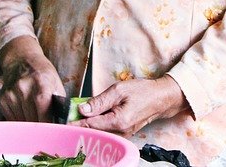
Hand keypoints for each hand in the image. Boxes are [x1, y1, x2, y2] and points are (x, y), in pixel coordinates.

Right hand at [0, 36, 64, 122]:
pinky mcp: (2, 99)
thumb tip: (61, 121)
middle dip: (40, 126)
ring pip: (21, 121)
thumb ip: (59, 101)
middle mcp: (24, 88)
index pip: (43, 110)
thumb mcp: (56, 81)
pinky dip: (20, 120)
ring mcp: (11, 94)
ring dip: (29, 124)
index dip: (48, 124)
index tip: (52, 131)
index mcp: (41, 83)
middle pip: (32, 119)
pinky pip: (12, 119)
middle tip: (45, 127)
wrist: (21, 60)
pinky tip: (25, 111)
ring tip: (35, 116)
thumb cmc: (42, 72)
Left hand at [73, 75, 188, 136]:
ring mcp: (124, 135)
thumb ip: (100, 101)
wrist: (162, 98)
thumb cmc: (143, 91)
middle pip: (94, 131)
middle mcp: (121, 132)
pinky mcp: (125, 133)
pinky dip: (98, 127)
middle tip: (67, 119)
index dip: (75, 123)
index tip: (63, 122)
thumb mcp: (119, 90)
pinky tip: (92, 120)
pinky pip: (108, 132)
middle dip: (80, 126)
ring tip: (78, 119)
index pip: (91, 125)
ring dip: (89, 127)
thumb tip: (82, 109)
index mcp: (118, 121)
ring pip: (100, 133)